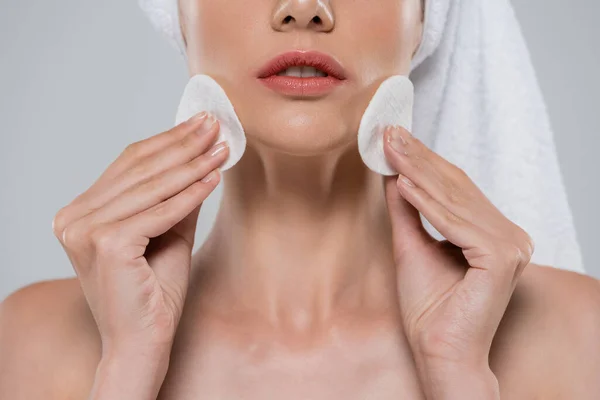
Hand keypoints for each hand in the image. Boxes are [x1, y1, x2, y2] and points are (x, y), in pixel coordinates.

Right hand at [52, 111, 227, 355]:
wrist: (144, 341)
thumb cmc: (154, 292)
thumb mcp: (167, 232)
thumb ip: (176, 196)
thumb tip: (200, 156)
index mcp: (80, 213)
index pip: (128, 165)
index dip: (166, 140)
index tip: (199, 124)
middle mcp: (73, 219)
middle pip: (138, 169)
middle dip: (182, 144)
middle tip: (214, 125)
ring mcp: (84, 231)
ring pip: (152, 187)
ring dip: (193, 164)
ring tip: (222, 148)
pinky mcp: (106, 244)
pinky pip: (160, 212)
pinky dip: (191, 194)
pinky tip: (214, 178)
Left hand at [382, 126, 533, 397]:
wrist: (437, 351)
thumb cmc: (428, 307)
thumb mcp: (410, 245)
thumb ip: (407, 209)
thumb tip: (394, 174)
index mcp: (495, 234)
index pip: (456, 188)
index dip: (423, 161)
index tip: (394, 137)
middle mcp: (510, 237)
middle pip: (456, 189)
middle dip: (418, 159)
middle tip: (388, 132)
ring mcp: (511, 247)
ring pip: (454, 202)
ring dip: (417, 173)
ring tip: (389, 149)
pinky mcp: (502, 259)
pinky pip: (455, 225)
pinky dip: (427, 204)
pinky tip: (403, 183)